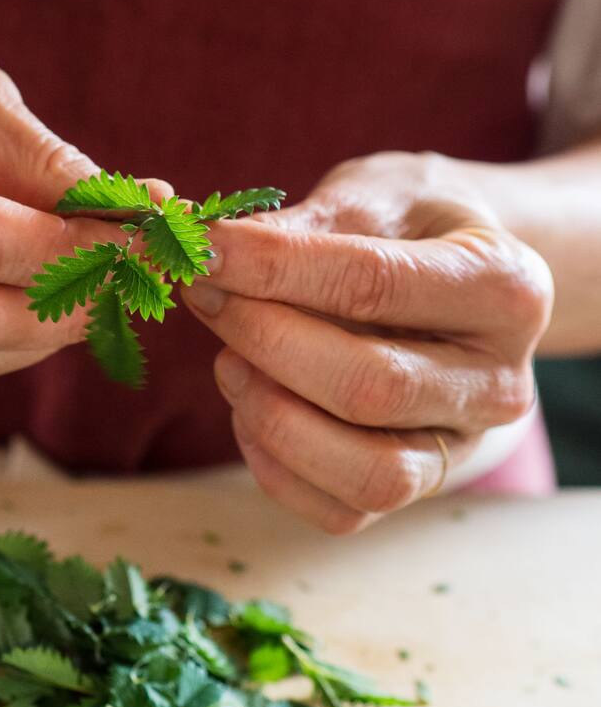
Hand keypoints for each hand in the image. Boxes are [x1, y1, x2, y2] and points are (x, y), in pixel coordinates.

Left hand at [183, 151, 552, 532]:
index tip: (205, 251)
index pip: (374, 284)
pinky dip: (276, 467)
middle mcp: (500, 380)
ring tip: (229, 359)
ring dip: (272, 417)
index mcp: (505, 287)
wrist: (455, 269)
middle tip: (207, 296)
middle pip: (370, 388)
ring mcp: (464, 444)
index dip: (275, 269)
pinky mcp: (420, 486)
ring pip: (367, 472)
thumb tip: (201, 243)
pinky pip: (343, 511)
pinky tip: (250, 406)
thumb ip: (299, 225)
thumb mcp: (371, 195)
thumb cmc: (408, 225)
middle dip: (265, 341)